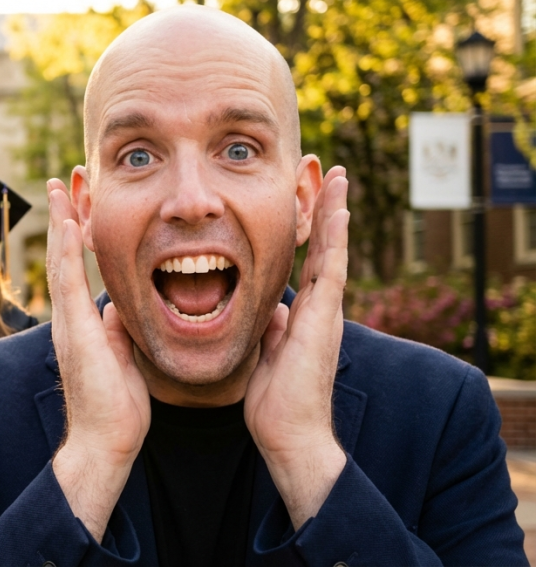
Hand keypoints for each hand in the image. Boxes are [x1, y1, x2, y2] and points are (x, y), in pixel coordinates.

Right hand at [46, 178, 150, 540]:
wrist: (106, 442)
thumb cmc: (117, 408)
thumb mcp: (123, 356)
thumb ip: (117, 329)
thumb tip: (118, 308)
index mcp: (79, 322)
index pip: (75, 265)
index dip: (76, 231)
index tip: (80, 200)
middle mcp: (67, 317)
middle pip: (62, 253)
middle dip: (65, 214)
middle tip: (65, 179)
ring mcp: (67, 323)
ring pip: (60, 260)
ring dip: (62, 221)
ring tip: (61, 187)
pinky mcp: (74, 332)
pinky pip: (68, 282)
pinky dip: (67, 249)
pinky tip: (71, 222)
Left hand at [244, 166, 349, 529]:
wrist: (288, 433)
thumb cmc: (274, 401)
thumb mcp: (265, 353)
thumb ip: (271, 328)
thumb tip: (271, 309)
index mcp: (302, 315)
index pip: (307, 262)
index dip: (308, 231)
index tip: (303, 199)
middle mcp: (318, 309)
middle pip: (324, 248)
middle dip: (326, 209)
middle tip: (327, 173)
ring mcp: (324, 312)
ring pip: (332, 251)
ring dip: (334, 212)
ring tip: (337, 177)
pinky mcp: (324, 320)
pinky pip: (332, 270)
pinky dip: (336, 239)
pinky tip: (340, 211)